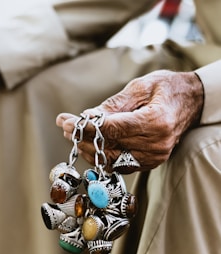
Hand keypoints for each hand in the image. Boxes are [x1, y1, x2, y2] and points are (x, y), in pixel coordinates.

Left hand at [56, 70, 203, 172]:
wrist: (191, 103)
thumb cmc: (168, 89)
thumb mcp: (141, 87)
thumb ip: (114, 104)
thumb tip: (87, 117)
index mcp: (156, 123)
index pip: (111, 130)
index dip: (85, 127)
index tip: (66, 120)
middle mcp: (155, 146)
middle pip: (108, 147)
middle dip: (82, 137)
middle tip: (65, 125)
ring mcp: (153, 158)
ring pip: (110, 160)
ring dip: (88, 148)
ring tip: (73, 133)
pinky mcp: (149, 163)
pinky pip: (118, 164)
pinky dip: (101, 155)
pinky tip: (89, 143)